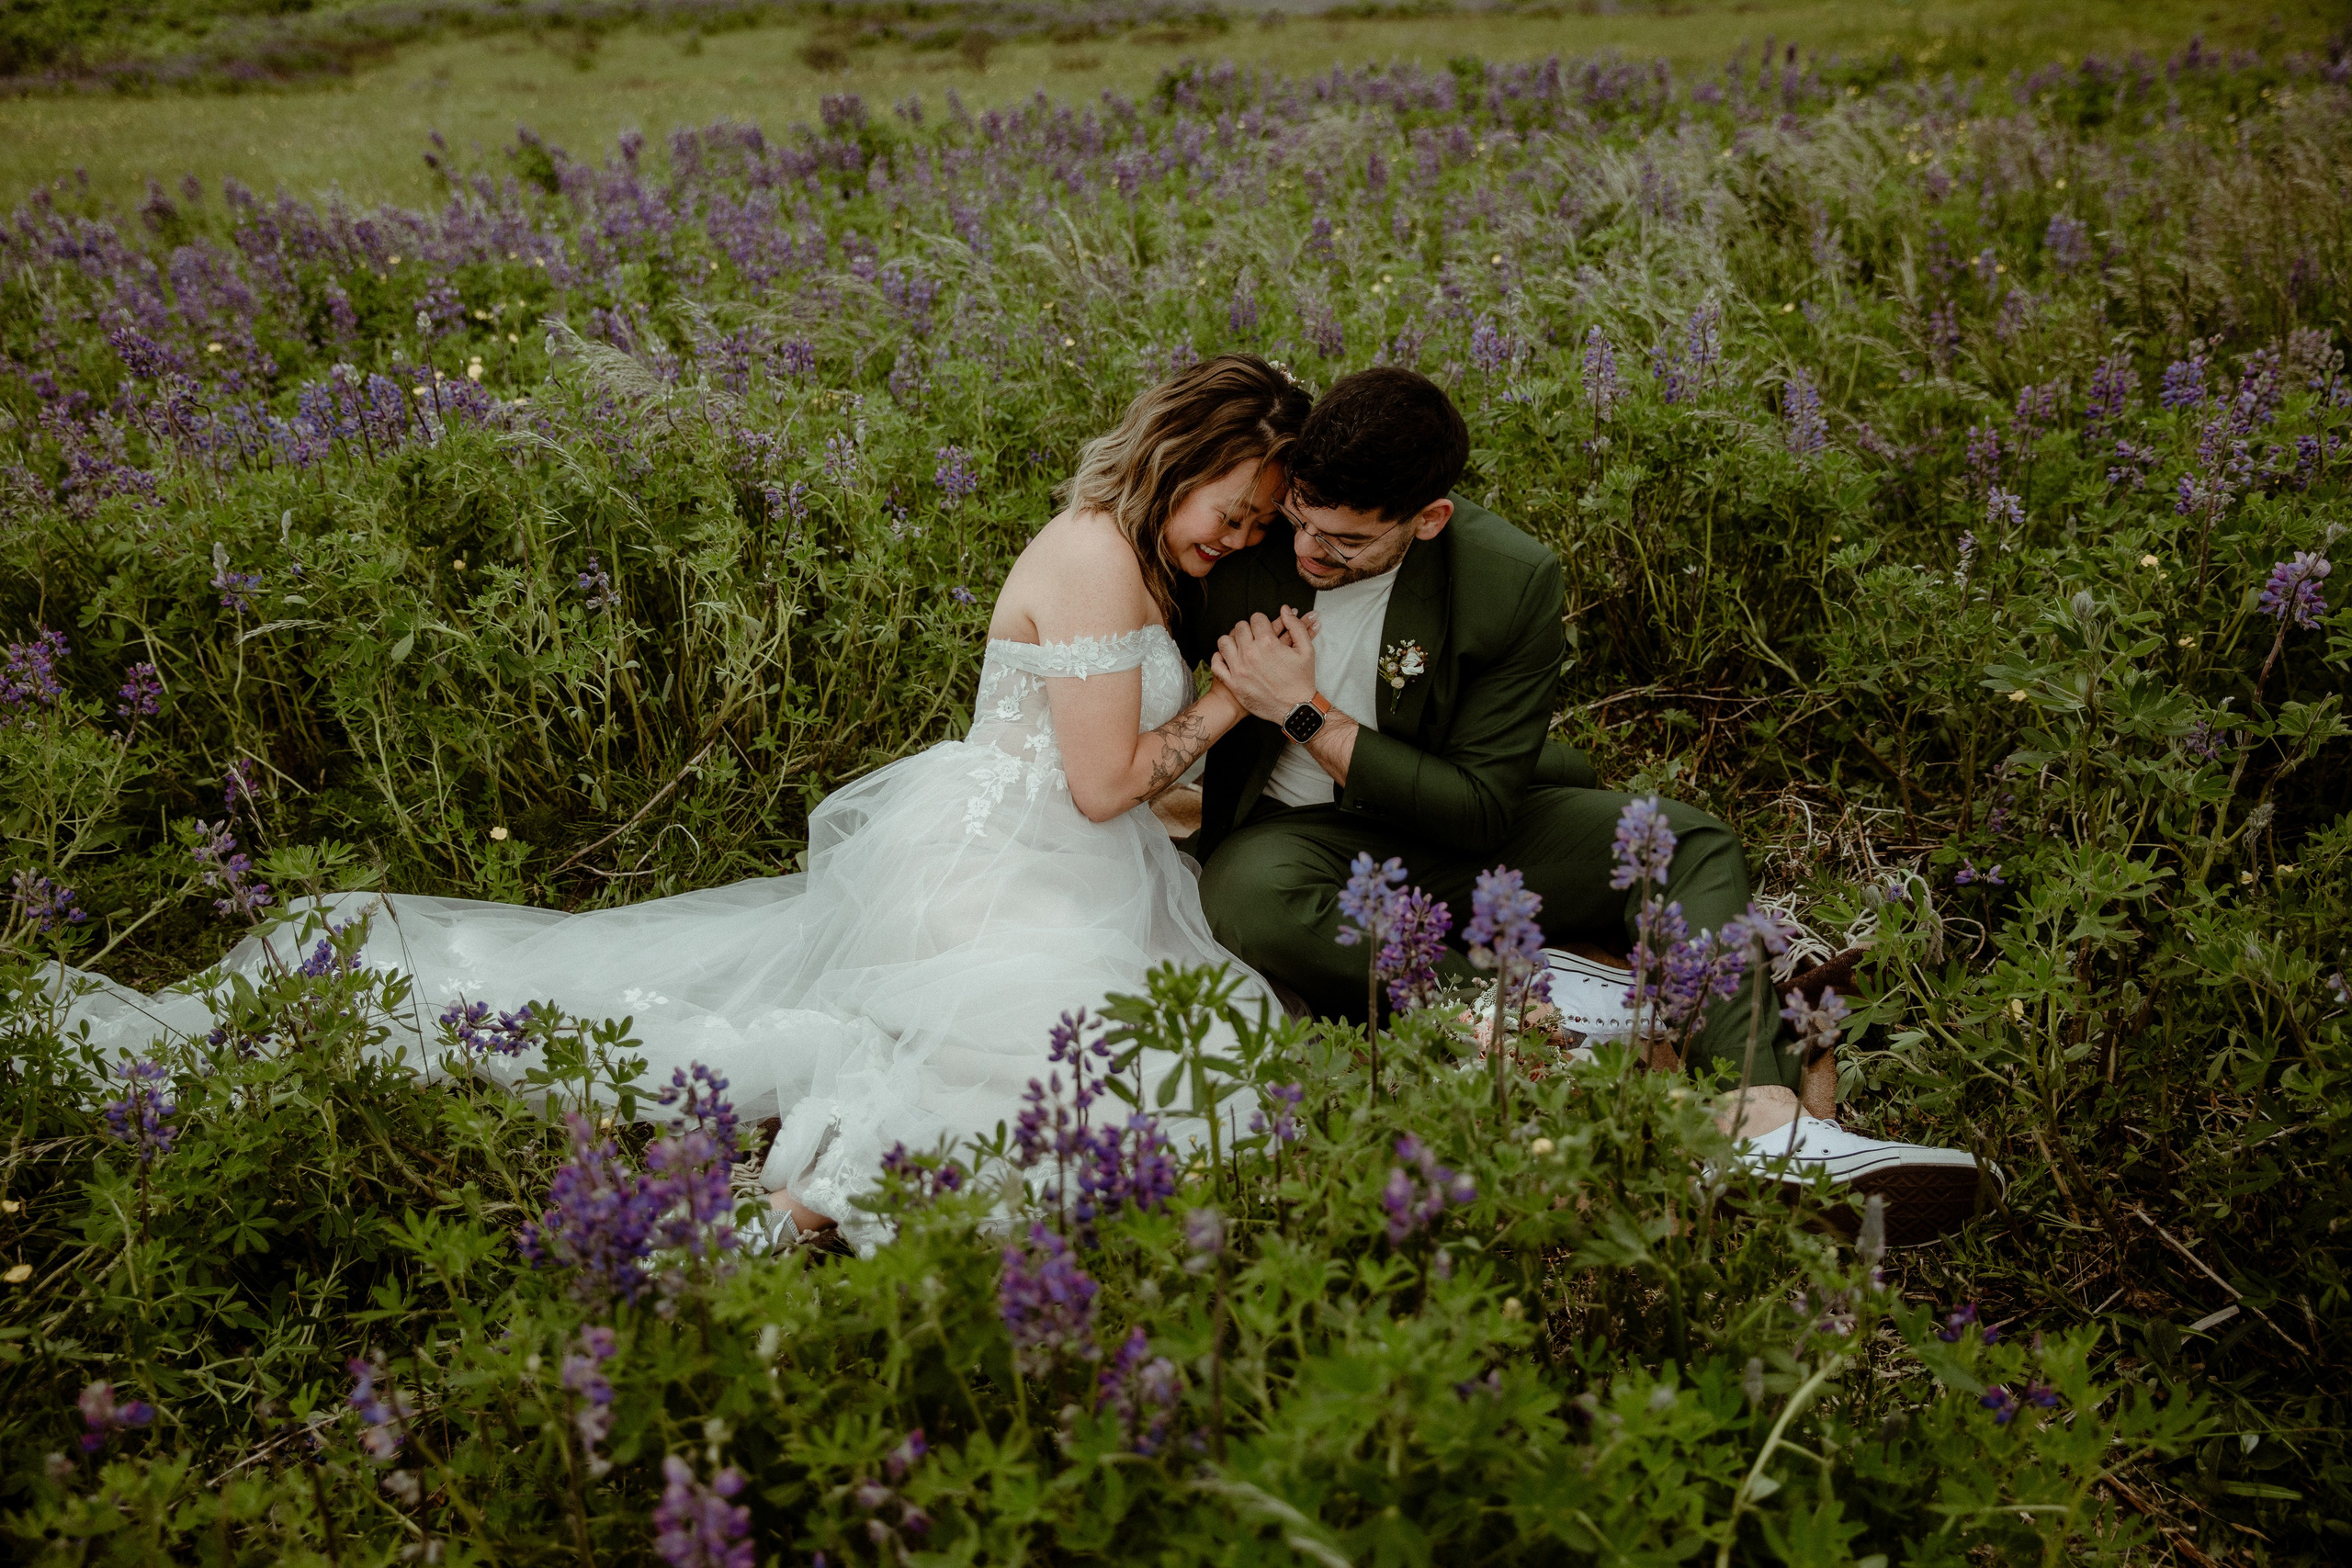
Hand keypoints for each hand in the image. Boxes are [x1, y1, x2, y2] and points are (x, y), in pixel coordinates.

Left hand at [1211, 606, 1318, 724]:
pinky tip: (1230, 659)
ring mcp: (1239, 669)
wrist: (1295, 708)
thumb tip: (1285, 609)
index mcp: (1268, 643)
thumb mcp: (1306, 650)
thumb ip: (1296, 626)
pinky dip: (1220, 658)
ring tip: (1241, 646)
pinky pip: (1216, 663)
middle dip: (1248, 629)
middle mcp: (1251, 654)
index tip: (1264, 629)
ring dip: (1232, 641)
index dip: (1262, 621)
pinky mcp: (1233, 683)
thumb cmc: (1301, 680)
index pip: (1256, 618)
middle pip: (1240, 627)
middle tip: (1254, 638)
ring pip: (1224, 641)